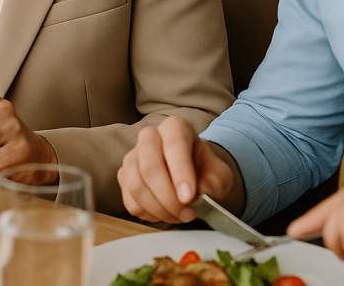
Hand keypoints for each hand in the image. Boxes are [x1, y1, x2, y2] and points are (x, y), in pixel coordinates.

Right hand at [117, 115, 235, 222]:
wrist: (191, 175)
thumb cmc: (204, 171)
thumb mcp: (219, 175)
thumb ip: (214, 183)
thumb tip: (200, 194)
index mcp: (175, 127)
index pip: (174, 144)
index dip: (180, 172)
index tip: (189, 198)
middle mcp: (149, 136)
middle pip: (149, 166)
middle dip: (168, 198)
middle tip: (187, 214)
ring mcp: (132, 156)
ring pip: (138, 187)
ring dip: (160, 210)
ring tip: (180, 216)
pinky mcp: (124, 177)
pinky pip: (131, 201)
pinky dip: (150, 215)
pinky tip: (166, 214)